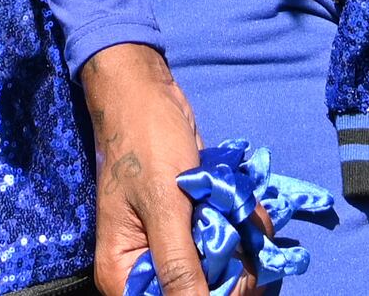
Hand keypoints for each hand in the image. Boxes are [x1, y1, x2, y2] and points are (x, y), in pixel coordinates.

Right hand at [81, 43, 234, 295]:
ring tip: (239, 206)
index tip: (235, 270)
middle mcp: (146, 268)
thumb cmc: (145, 142)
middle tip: (239, 227)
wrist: (145, 93)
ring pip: (221, 270)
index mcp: (124, 274)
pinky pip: (226, 242)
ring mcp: (171, 247)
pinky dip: (244, 224)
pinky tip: (244, 202)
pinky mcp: (191, 226)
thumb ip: (179, 265)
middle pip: (201, 294)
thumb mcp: (164, 205)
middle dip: (232, 266)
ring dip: (244, 242)